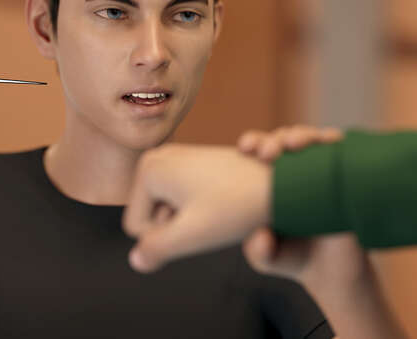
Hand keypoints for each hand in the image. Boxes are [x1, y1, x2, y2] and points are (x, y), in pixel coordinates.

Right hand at [123, 144, 271, 272]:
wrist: (280, 180)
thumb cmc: (237, 205)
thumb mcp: (192, 235)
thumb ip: (156, 250)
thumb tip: (136, 260)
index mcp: (148, 169)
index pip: (138, 229)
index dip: (171, 239)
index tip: (200, 221)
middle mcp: (157, 156)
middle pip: (152, 216)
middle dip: (179, 226)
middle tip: (211, 215)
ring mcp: (175, 157)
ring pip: (170, 209)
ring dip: (192, 218)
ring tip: (220, 207)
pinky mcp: (193, 161)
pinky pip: (184, 199)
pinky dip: (203, 207)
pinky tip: (225, 200)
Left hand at [235, 125, 366, 289]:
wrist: (333, 273)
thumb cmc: (291, 257)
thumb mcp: (267, 257)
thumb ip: (258, 250)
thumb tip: (263, 237)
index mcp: (269, 179)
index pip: (259, 149)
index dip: (253, 142)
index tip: (246, 148)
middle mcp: (295, 170)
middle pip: (285, 138)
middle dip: (275, 138)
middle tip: (269, 153)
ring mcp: (322, 172)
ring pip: (314, 138)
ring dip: (304, 134)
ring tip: (295, 144)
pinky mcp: (346, 179)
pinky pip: (343, 153)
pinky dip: (337, 142)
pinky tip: (332, 141)